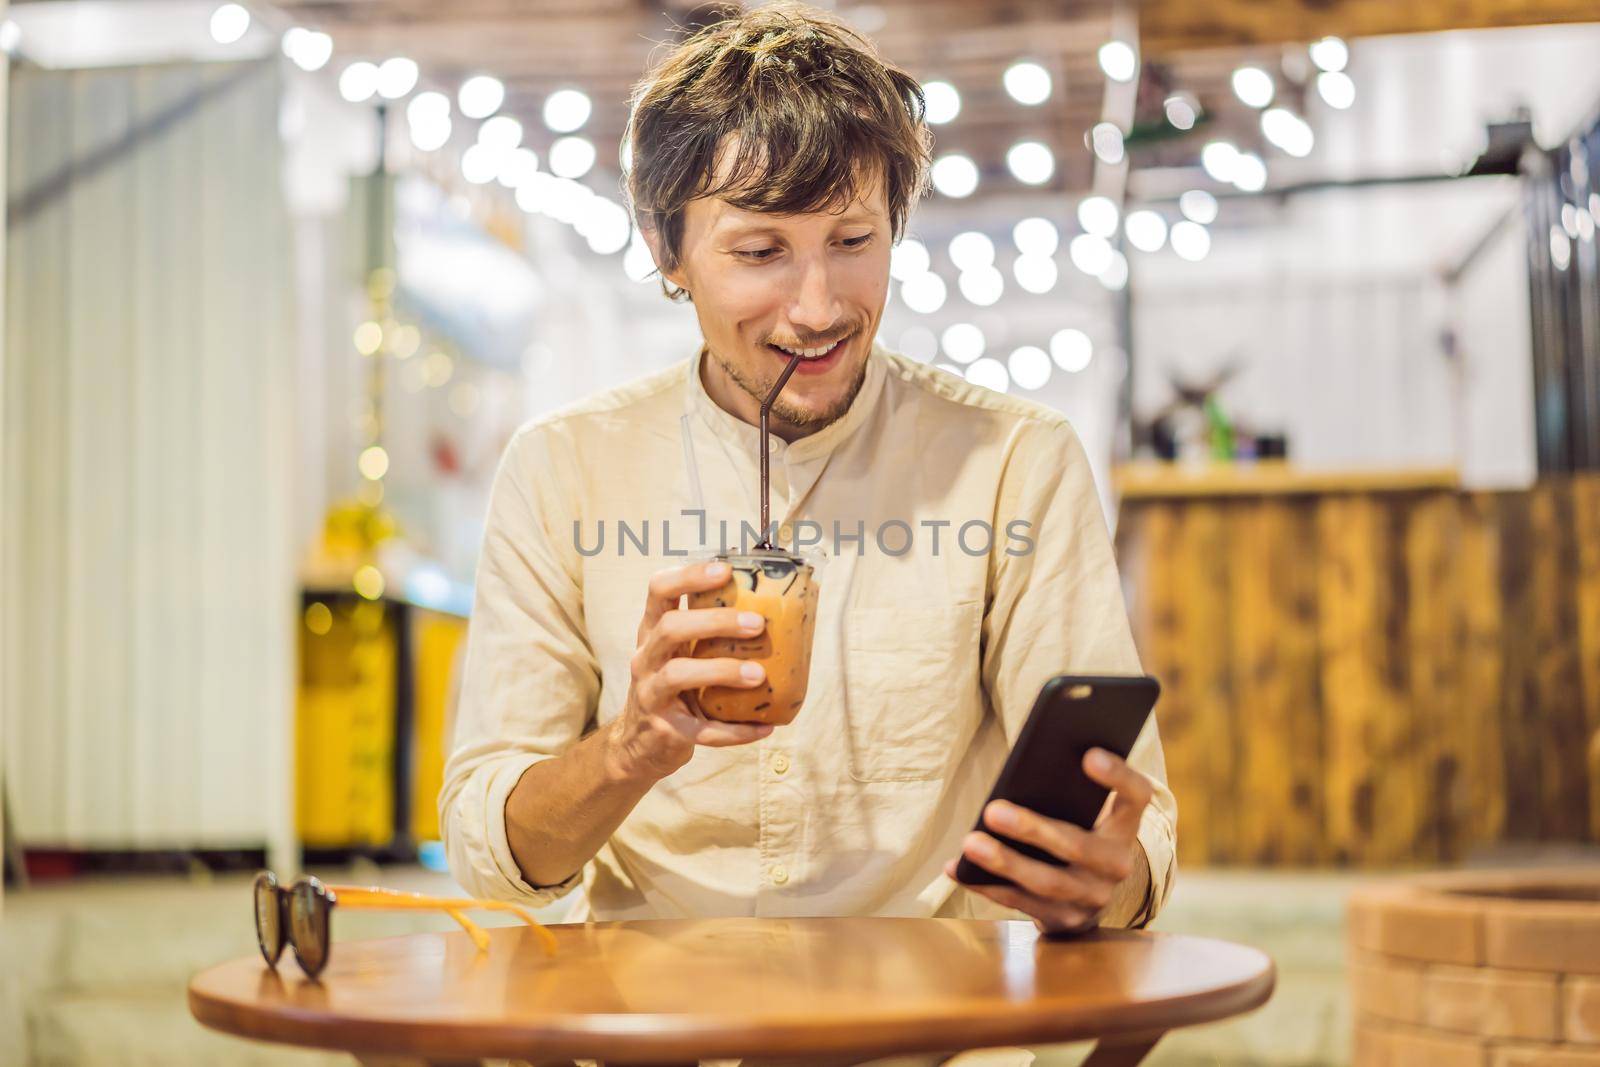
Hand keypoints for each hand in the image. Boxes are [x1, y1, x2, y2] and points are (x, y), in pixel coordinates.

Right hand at [604, 558, 774, 781]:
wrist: (640, 745)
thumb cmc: (673, 687)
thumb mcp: (679, 654)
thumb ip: (709, 634)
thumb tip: (779, 613)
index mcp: (653, 632)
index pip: (659, 590)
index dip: (689, 576)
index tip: (725, 570)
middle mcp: (646, 658)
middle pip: (671, 627)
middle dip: (716, 621)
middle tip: (757, 624)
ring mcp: (651, 694)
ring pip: (678, 674)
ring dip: (722, 671)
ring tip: (759, 675)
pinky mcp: (666, 729)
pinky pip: (703, 730)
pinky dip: (736, 730)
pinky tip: (764, 727)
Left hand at [944, 748, 1152, 934]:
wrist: (1088, 893)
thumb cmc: (1076, 830)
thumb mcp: (1084, 810)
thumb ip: (1068, 789)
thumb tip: (1025, 766)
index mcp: (1125, 827)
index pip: (1135, 797)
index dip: (1118, 776)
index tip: (1089, 754)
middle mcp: (1116, 865)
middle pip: (1078, 846)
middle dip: (1033, 829)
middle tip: (993, 811)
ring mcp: (1092, 898)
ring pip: (1047, 882)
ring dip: (1005, 863)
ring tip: (971, 843)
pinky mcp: (1064, 921)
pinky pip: (1021, 904)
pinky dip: (986, 886)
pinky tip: (957, 869)